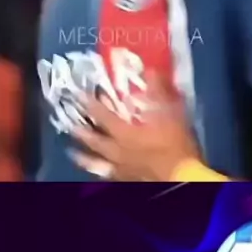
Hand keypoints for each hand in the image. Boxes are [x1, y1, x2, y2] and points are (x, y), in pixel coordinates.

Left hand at [70, 73, 199, 180]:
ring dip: (83, 156)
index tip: (77, 95)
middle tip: (69, 125)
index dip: (90, 103)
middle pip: (93, 141)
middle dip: (80, 131)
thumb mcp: (171, 113)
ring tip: (72, 152)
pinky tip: (100, 171)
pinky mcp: (127, 181)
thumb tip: (149, 69)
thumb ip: (159, 91)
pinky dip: (101, 171)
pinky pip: (108, 176)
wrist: (182, 179)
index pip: (102, 115)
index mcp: (124, 133)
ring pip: (95, 163)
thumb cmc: (176, 145)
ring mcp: (120, 169)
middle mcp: (117, 151)